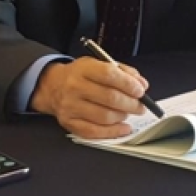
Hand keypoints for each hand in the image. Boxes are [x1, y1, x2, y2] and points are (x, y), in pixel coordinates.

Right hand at [30, 58, 148, 138]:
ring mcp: (70, 106)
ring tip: (127, 113)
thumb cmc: (81, 75)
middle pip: (110, 98)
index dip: (128, 84)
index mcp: (84, 68)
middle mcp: (75, 87)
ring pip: (104, 116)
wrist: (53, 86)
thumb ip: (123, 72)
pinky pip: (94, 131)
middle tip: (141, 106)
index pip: (109, 75)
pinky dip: (113, 132)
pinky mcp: (69, 122)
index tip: (140, 91)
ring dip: (122, 116)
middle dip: (131, 104)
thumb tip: (141, 85)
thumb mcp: (100, 64)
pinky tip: (123, 128)